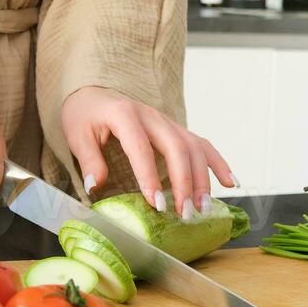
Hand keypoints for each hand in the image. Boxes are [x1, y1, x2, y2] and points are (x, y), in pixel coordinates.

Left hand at [60, 86, 235, 216]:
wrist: (94, 93)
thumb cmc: (85, 115)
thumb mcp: (76, 134)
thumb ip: (88, 159)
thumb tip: (96, 186)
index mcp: (124, 114)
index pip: (141, 148)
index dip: (150, 177)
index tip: (156, 205)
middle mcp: (151, 116)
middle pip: (177, 147)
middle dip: (184, 183)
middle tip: (184, 213)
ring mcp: (167, 122)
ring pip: (193, 147)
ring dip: (202, 179)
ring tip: (202, 208)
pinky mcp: (176, 129)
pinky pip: (202, 144)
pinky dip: (218, 163)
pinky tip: (231, 183)